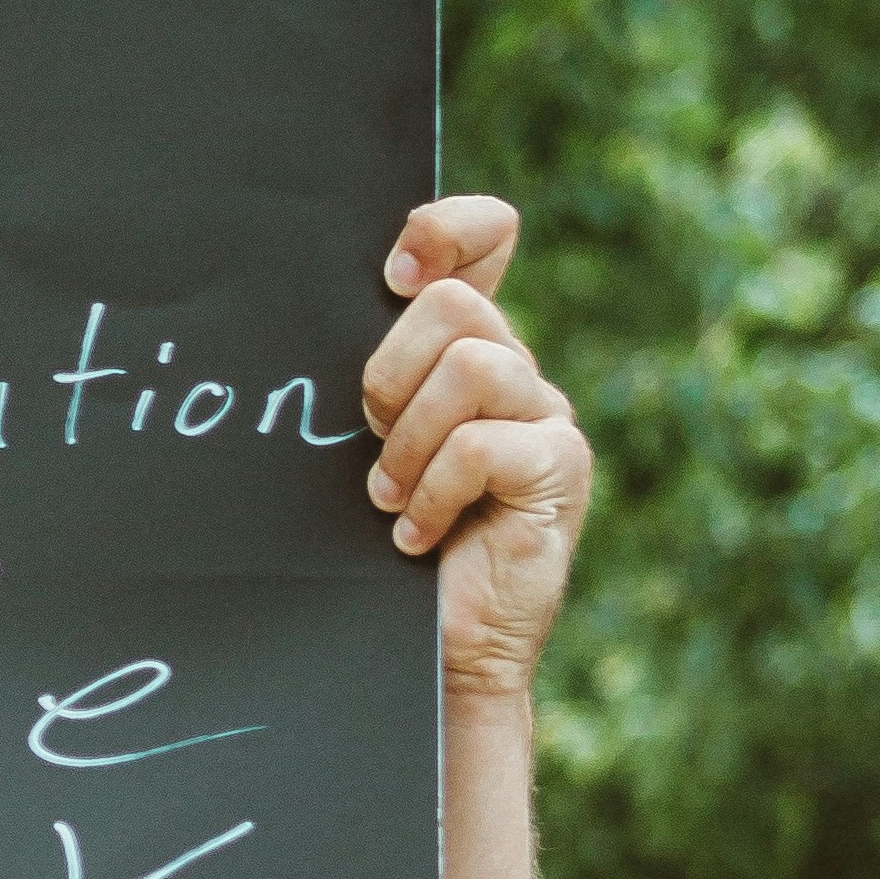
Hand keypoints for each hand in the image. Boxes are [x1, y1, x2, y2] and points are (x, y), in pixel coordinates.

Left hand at [366, 197, 588, 702]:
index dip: (446, 229)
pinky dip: (434, 494)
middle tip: (375, 444)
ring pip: (469, 368)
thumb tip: (319, 308)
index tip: (392, 273)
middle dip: (390, 376)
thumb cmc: (385, 546)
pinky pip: (482, 445)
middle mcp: (516, 371)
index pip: (486, 236)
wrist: (436, 650)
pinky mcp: (560, 468)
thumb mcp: (369, 445)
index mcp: (469, 348)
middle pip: (455, 306)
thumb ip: (373, 379)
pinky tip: (416, 536)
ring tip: (391, 501)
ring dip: (408, 444)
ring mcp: (547, 417)